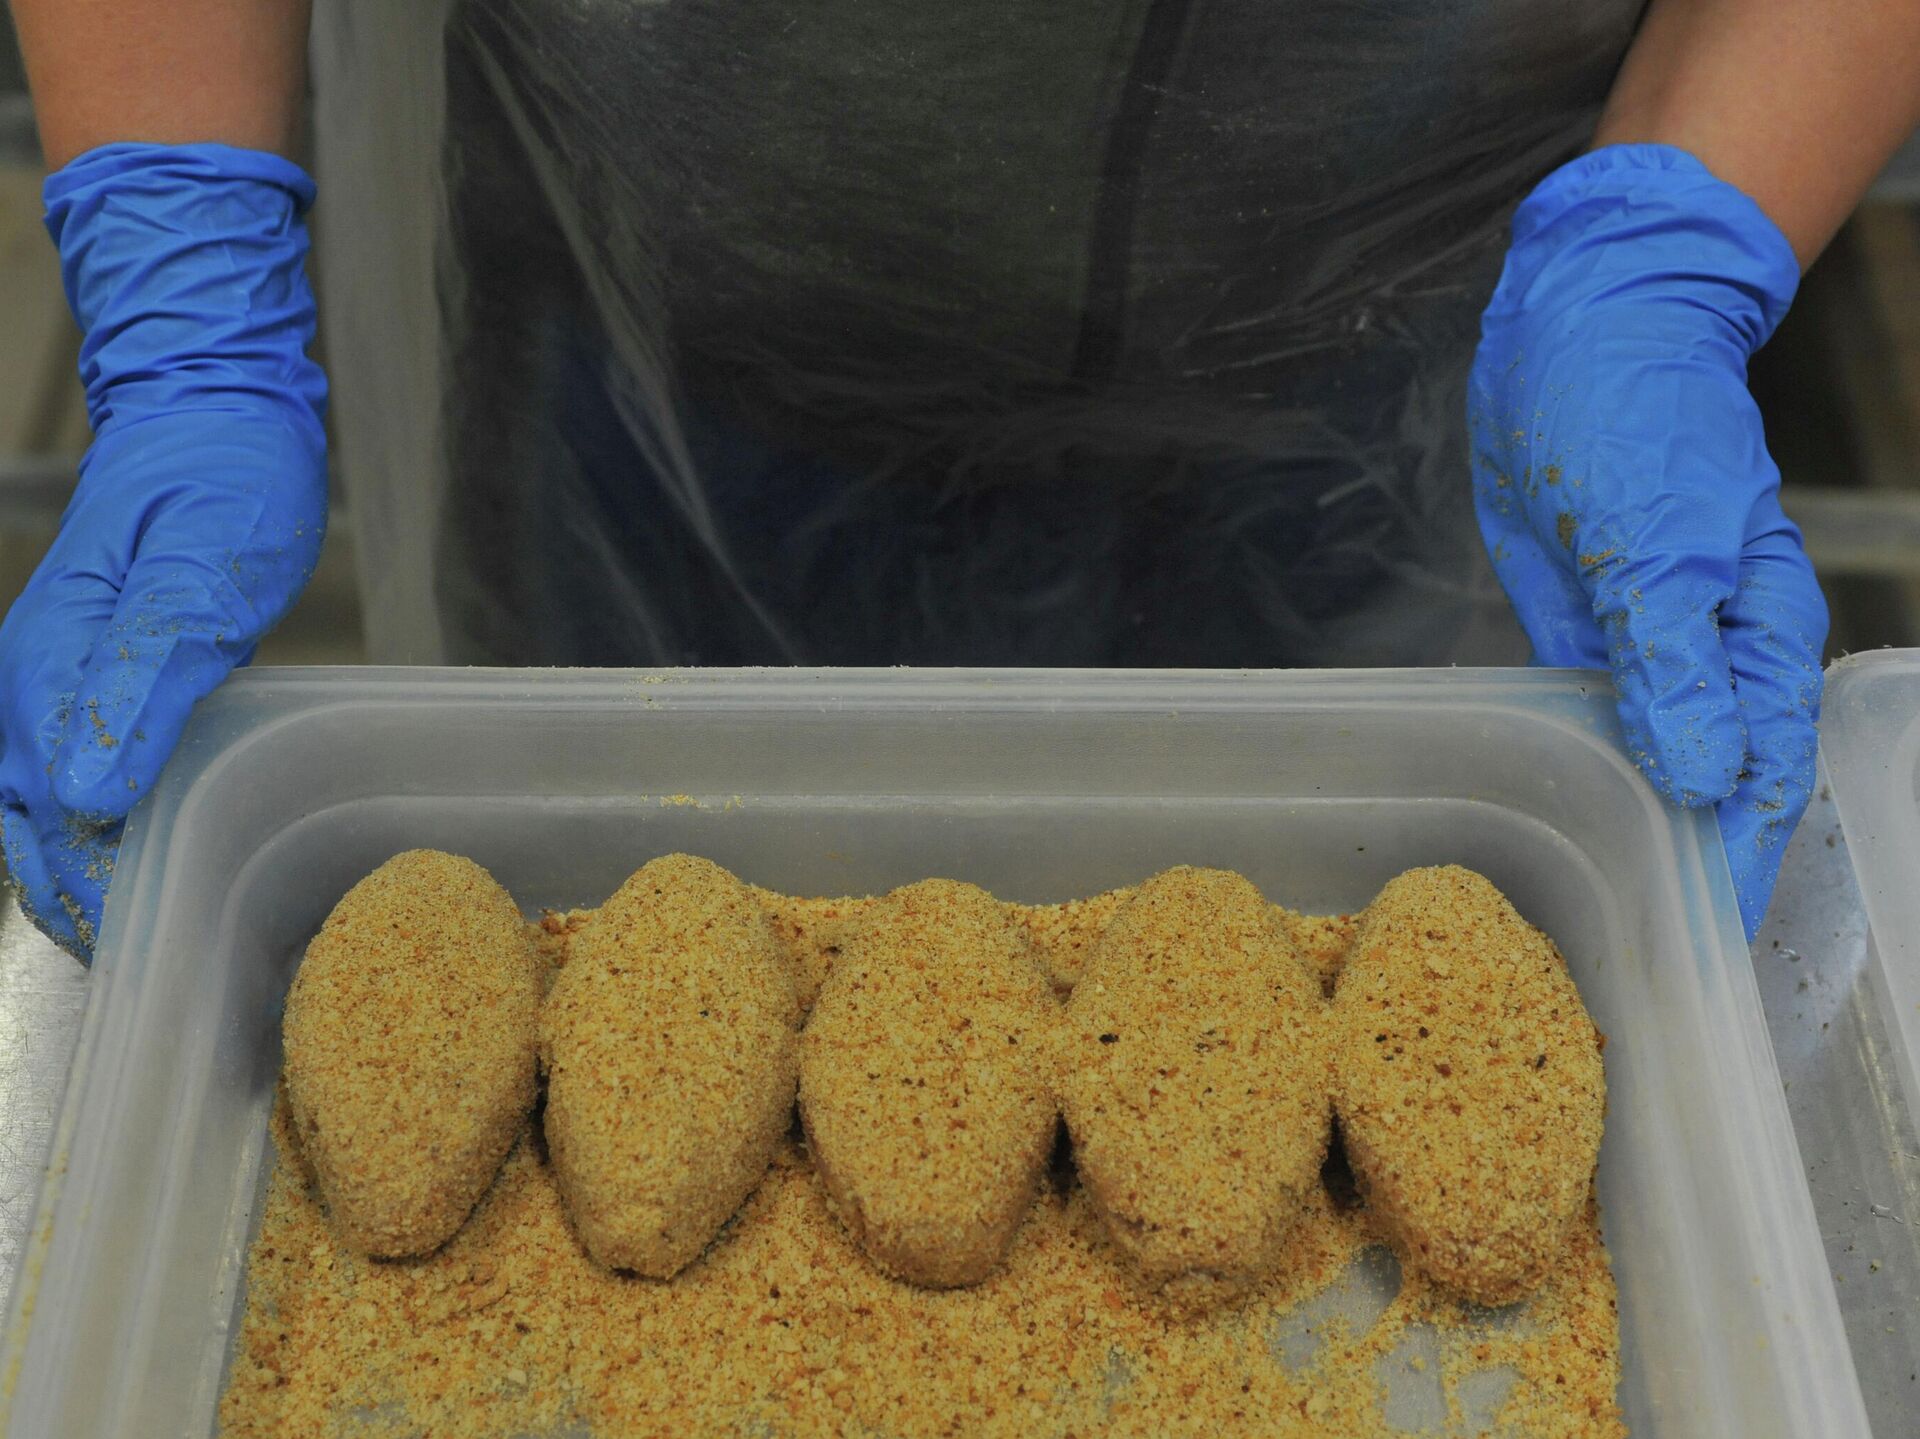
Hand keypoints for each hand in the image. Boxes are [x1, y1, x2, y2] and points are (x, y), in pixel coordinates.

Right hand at [0, 145, 326, 958]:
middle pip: (28, 819)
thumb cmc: (221, 484)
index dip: (87, 883)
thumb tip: (89, 796)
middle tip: (137, 949)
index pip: (51, 811)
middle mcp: (28, 679)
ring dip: (71, 864)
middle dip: (72, 891)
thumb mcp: (200, 579)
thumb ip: (145, 683)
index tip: (133, 936)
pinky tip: (127, 850)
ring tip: (129, 922)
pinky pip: (62, 764)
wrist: (215, 411)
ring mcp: (46, 673)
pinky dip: (85, 820)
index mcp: (50, 666)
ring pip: (34, 800)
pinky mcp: (79, 669)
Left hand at [1471, 144, 1826, 940]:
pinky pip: (1590, 719)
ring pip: (1649, 763)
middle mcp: (1709, 658)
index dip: (1737, 872)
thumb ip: (1673, 665)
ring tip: (1593, 916)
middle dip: (1683, 870)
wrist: (1582, 328)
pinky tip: (1554, 821)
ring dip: (1630, 828)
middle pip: (1712, 789)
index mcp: (1754, 641)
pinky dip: (1581, 770)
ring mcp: (1645, 649)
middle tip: (1636, 963)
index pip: (1760, 786)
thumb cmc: (1634, 415)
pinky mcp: (1586, 632)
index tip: (1704, 957)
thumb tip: (1706, 781)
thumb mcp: (1655, 542)